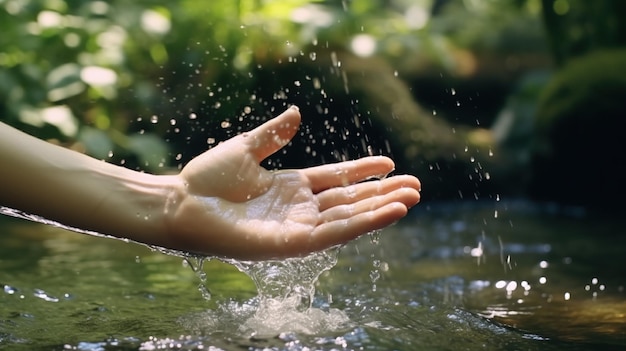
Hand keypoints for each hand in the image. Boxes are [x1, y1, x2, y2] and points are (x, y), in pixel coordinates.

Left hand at [166, 106, 420, 259]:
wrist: (179, 204)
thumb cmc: (206, 179)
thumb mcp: (245, 148)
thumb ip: (273, 134)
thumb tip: (295, 112)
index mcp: (291, 186)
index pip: (336, 179)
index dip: (363, 172)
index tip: (390, 164)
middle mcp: (299, 208)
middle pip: (350, 200)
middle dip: (383, 193)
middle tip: (416, 185)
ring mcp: (297, 227)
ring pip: (349, 218)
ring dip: (381, 209)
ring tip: (412, 198)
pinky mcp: (292, 244)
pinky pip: (335, 234)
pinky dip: (363, 224)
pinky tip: (388, 212)